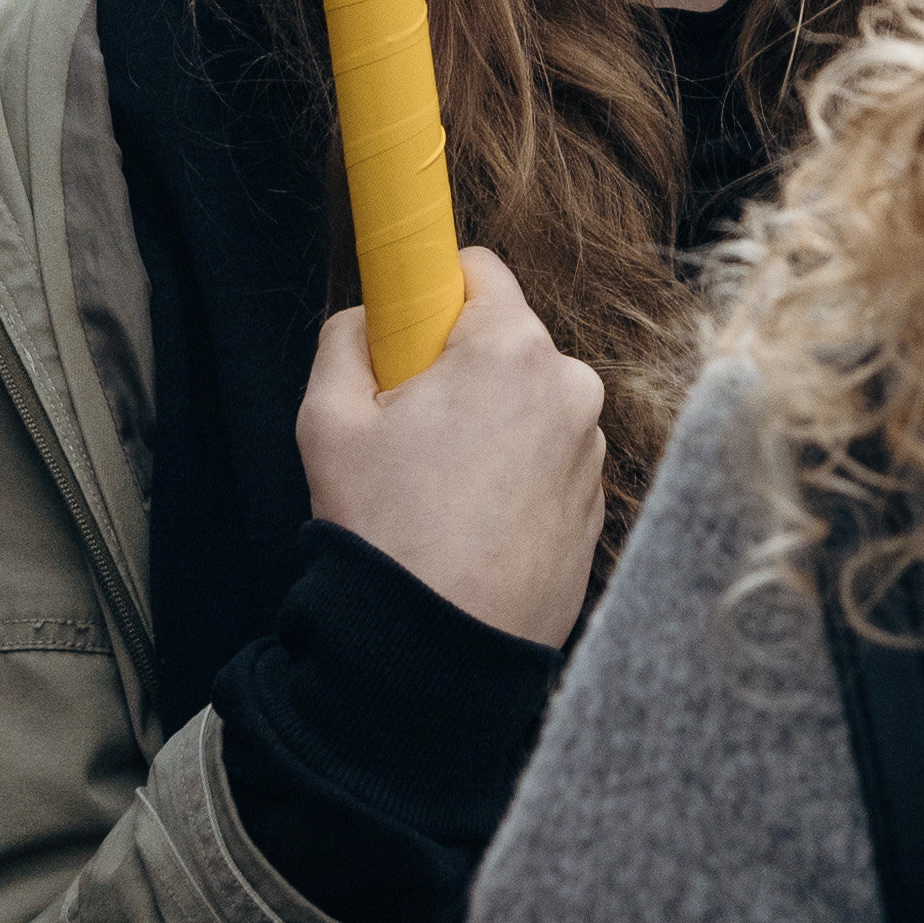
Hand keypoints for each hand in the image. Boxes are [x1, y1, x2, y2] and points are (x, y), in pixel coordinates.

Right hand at [298, 248, 608, 647]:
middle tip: (407, 429)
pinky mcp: (595, 505)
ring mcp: (590, 452)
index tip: (404, 335)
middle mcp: (572, 390)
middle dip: (456, 369)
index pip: (478, 270)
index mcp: (512, 351)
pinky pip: (547, 460)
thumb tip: (368, 320)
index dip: (430, 294)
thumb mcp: (328, 420)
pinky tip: (470, 522)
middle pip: (506, 341)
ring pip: (529, 404)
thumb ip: (346, 340)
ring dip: (488, 425)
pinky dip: (512, 475)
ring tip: (437, 488)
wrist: (436, 653)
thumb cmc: (384, 533)